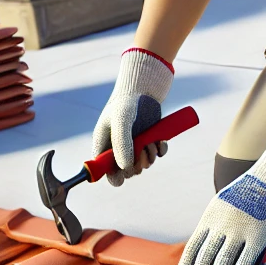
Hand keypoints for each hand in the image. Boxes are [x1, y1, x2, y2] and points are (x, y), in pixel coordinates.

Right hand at [93, 47, 173, 186]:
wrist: (144, 88)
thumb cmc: (127, 102)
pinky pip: (156, 155)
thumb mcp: (121, 120)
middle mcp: (119, 149)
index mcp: (104, 146)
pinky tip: (161, 142)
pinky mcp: (149, 140)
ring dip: (150, 157)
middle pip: (127, 172)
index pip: (105, 172)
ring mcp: (135, 146)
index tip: (126, 171)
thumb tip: (125, 168)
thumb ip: (121, 143)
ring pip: (143, 164)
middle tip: (144, 151)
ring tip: (152, 142)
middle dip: (137, 165)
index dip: (115, 176)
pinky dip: (160, 151)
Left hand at [174, 129, 265, 264]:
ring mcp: (240, 230)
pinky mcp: (259, 236)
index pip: (191, 252)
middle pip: (203, 262)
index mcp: (209, 218)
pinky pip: (244, 262)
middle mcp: (221, 225)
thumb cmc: (249, 196)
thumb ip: (214, 228)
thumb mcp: (223, 205)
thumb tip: (204, 255)